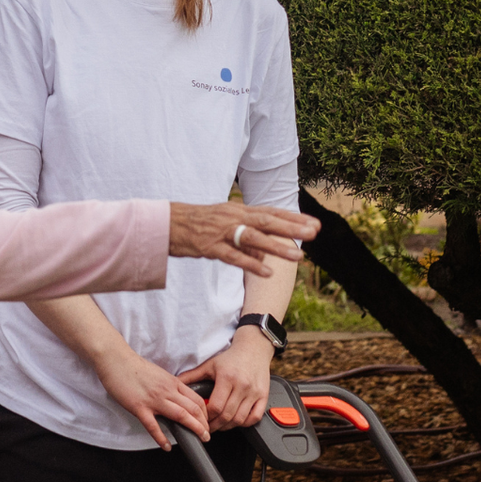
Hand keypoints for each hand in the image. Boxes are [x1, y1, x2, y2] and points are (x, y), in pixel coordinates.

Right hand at [98, 347, 211, 449]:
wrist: (115, 360)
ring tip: (199, 439)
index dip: (204, 413)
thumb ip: (169, 386)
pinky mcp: (139, 407)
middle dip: (204, 424)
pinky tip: (167, 446)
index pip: (196, 399)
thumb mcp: (159, 375)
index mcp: (172, 382)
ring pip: (180, 416)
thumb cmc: (134, 366)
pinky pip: (153, 426)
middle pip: (193, 408)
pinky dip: (162, 438)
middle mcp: (167, 391)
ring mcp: (154, 400)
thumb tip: (176, 398)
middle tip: (207, 435)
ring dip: (193, 429)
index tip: (206, 422)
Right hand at [169, 203, 318, 276]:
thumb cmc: (196, 224)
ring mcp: (222, 231)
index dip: (293, 218)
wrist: (165, 224)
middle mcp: (233, 217)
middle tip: (314, 233)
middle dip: (292, 227)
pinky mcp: (210, 247)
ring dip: (277, 246)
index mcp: (238, 210)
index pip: (270, 212)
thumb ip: (245, 235)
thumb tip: (263, 251)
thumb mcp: (223, 223)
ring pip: (254, 238)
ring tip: (298, 255)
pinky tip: (266, 272)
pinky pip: (233, 256)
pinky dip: (251, 263)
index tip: (314, 224)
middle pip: (267, 221)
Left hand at [179, 333, 274, 431]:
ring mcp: (254, 392)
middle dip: (215, 425)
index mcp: (227, 377)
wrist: (254, 348)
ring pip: (240, 419)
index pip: (215, 406)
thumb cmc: (231, 358)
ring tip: (220, 425)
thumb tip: (175, 384)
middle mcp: (242, 385)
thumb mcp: (209, 365)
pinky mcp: (263, 395)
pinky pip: (255, 417)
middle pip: (227, 415)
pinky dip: (245, 423)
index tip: (201, 419)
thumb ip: (192, 376)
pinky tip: (237, 421)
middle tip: (208, 427)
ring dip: (228, 426)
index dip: (206, 417)